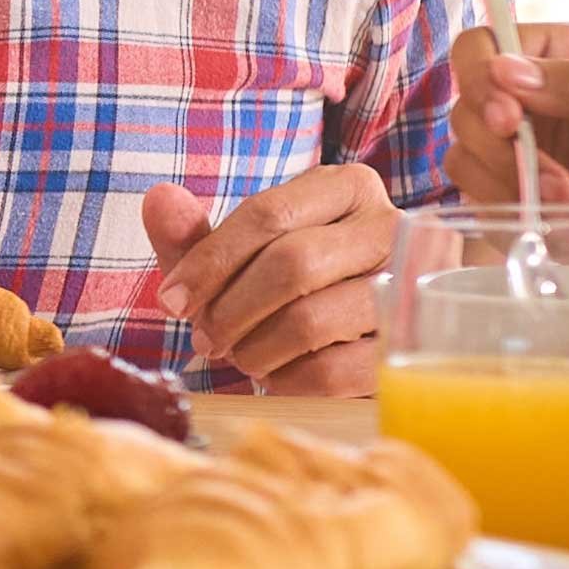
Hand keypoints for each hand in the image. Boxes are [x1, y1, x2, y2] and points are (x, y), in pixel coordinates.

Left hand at [140, 163, 397, 394]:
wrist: (363, 338)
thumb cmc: (294, 289)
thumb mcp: (241, 259)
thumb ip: (195, 234)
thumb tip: (158, 199)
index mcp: (348, 188)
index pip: (269, 214)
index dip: (209, 261)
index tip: (171, 300)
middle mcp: (390, 227)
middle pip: (292, 265)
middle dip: (230, 310)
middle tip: (204, 339)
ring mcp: (410, 288)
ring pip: (311, 320)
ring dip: (255, 349)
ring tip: (242, 356)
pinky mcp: (408, 349)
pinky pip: (333, 371)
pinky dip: (288, 380)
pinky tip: (277, 377)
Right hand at [455, 22, 568, 262]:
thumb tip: (505, 70)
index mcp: (559, 54)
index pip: (482, 45)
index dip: (479, 79)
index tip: (509, 120)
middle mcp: (527, 93)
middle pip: (463, 102)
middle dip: (498, 147)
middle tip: (554, 180)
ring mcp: (513, 144)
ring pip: (462, 151)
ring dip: (506, 182)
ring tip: (566, 200)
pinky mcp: (508, 189)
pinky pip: (475, 194)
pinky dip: (505, 208)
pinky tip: (552, 217)